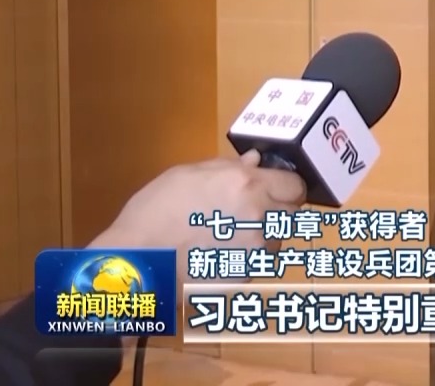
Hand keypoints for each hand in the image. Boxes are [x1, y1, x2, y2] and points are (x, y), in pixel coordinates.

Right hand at [90, 151, 305, 259]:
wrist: (138, 262)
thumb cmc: (155, 212)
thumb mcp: (187, 175)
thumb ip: (228, 167)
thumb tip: (255, 161)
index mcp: (247, 184)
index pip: (296, 185)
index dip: (287, 186)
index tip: (276, 188)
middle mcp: (260, 215)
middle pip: (293, 211)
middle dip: (279, 208)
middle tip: (254, 209)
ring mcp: (256, 247)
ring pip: (280, 238)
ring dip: (267, 233)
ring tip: (234, 232)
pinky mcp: (248, 273)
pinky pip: (262, 260)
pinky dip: (252, 255)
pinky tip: (225, 252)